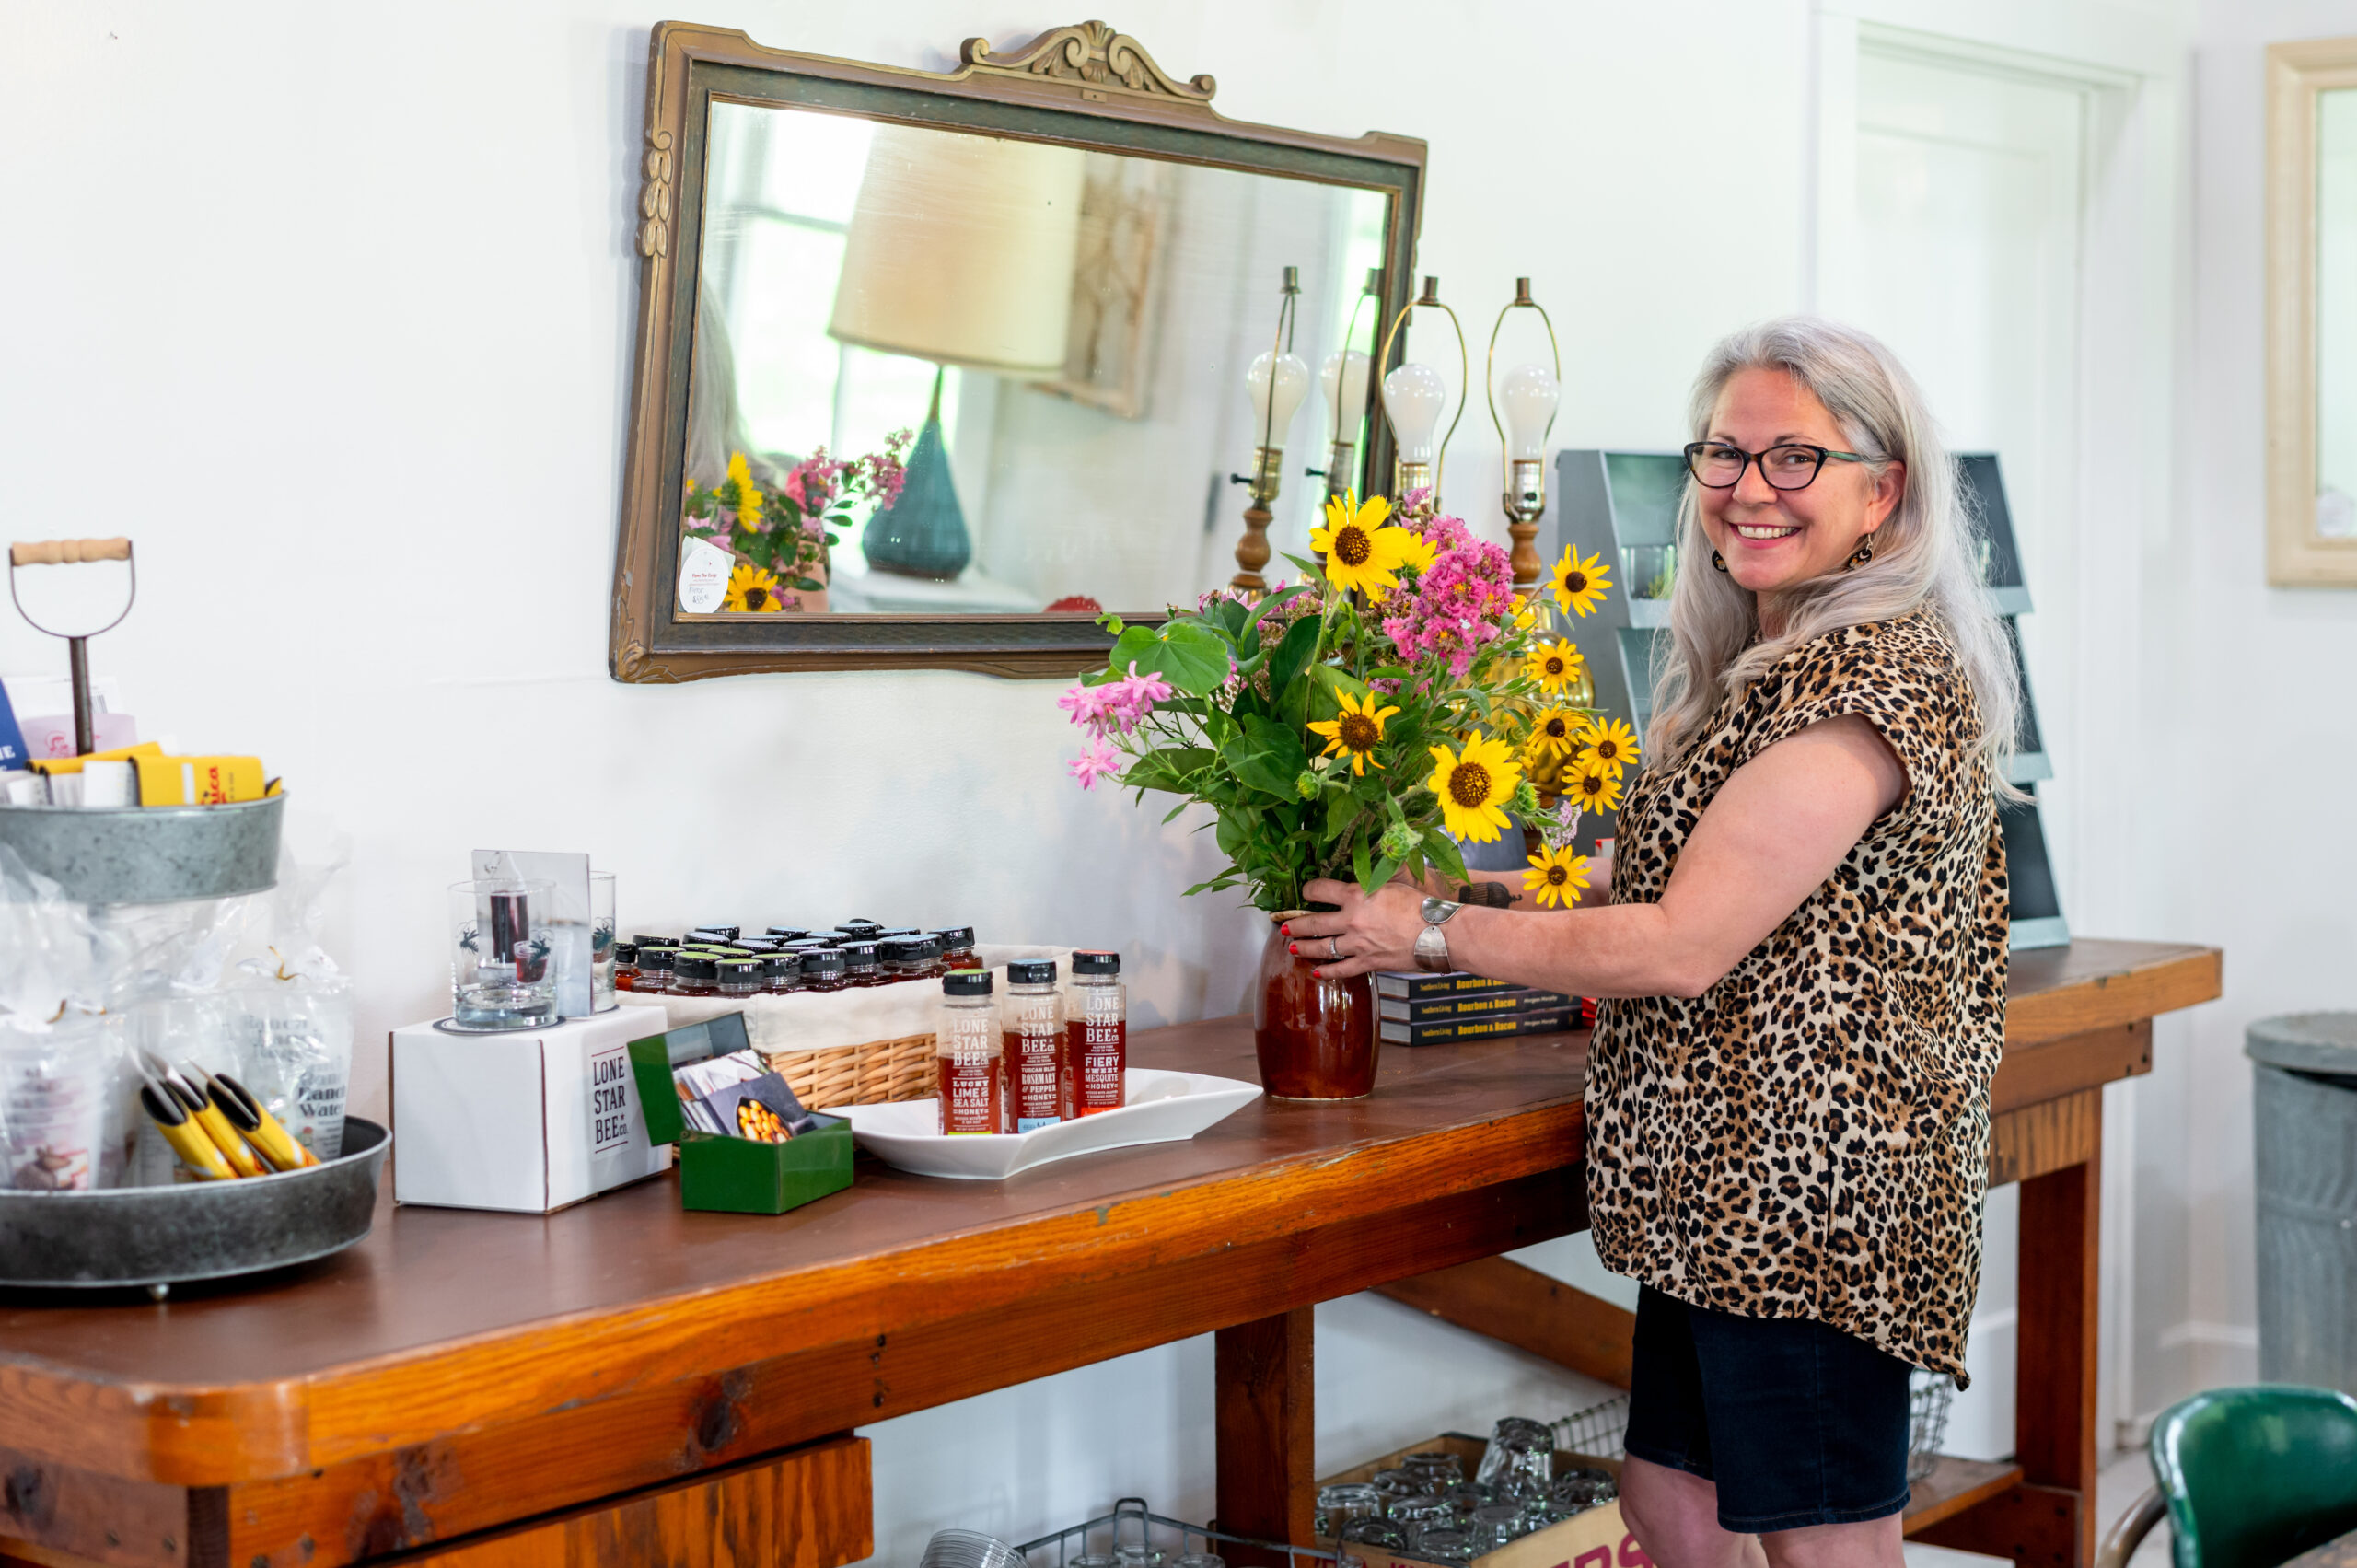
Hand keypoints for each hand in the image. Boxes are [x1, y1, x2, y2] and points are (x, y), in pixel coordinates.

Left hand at [1285, 878, 1426, 978]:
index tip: (1306, 892)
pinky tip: (1318, 973)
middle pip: (1314, 923)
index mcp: (1357, 895)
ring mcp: (1358, 944)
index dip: (1309, 890)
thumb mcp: (1393, 883)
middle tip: (1284, 927)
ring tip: (1293, 948)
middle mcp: (1352, 919)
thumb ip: (1372, 882)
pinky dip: (1328, 972)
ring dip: (1305, 948)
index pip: (1321, 890)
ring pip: (1322, 947)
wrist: (1439, 932)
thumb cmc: (1421, 905)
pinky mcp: (1369, 962)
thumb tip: (1362, 875)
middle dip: (1296, 925)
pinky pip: (1343, 969)